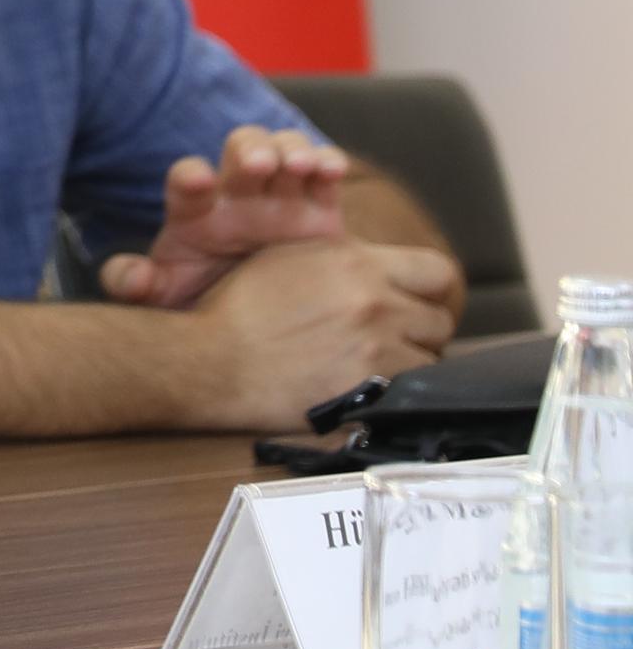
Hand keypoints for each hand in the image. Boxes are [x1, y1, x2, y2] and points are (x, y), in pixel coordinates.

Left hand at [100, 126, 352, 308]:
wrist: (263, 315)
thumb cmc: (207, 299)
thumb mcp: (169, 297)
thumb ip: (138, 285)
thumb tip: (130, 279)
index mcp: (196, 211)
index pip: (186, 182)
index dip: (188, 177)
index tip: (195, 180)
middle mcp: (238, 194)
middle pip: (240, 149)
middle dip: (248, 149)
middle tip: (257, 164)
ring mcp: (280, 193)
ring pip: (284, 149)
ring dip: (291, 149)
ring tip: (297, 166)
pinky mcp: (320, 204)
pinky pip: (325, 171)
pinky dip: (329, 162)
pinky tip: (330, 170)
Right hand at [184, 234, 462, 429]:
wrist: (209, 361)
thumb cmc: (238, 310)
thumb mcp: (287, 258)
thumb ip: (342, 259)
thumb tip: (378, 266)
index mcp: (356, 261)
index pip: (436, 270)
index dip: (428, 289)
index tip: (415, 301)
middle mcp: (374, 300)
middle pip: (439, 318)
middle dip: (419, 329)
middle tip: (392, 339)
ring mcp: (376, 346)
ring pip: (430, 357)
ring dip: (408, 361)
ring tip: (374, 365)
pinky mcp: (370, 387)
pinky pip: (411, 390)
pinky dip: (395, 389)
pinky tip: (366, 386)